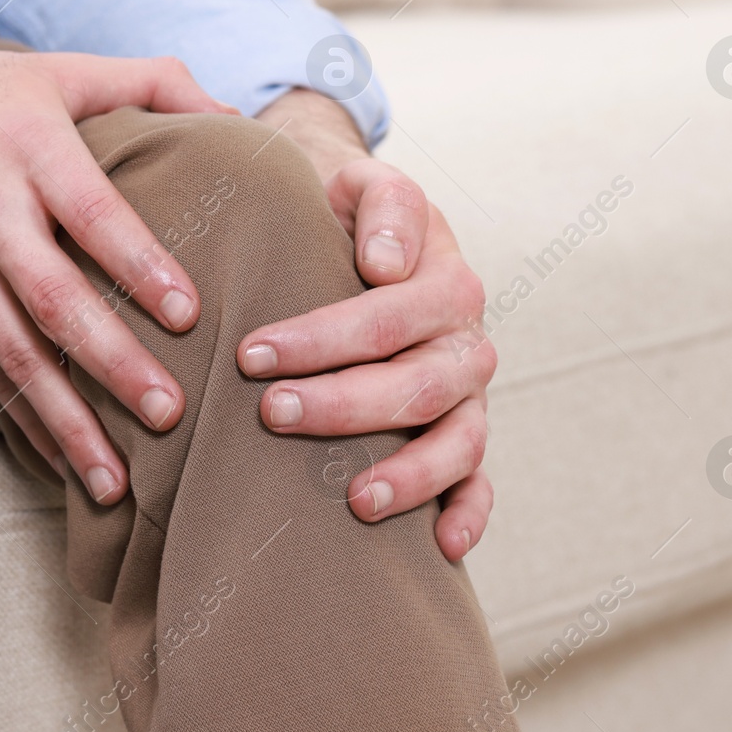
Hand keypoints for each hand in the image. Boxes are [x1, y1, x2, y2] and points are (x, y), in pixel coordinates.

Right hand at [0, 7, 234, 504]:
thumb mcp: (56, 69)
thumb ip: (151, 83)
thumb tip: (235, 119)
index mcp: (29, 146)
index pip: (91, 211)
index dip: (138, 262)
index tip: (188, 312)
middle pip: (53, 297)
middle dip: (110, 362)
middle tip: (167, 412)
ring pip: (13, 351)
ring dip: (65, 419)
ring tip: (115, 479)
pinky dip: (24, 418)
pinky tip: (63, 459)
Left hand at [244, 91, 495, 560]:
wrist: (366, 233)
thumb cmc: (346, 214)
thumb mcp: (362, 184)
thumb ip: (384, 204)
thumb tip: (385, 265)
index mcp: (445, 277)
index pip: (386, 314)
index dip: (320, 338)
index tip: (250, 354)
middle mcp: (465, 339)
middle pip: (417, 383)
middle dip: (342, 406)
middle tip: (270, 413)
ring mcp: (469, 394)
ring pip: (458, 440)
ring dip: (411, 473)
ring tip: (357, 500)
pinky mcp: (465, 433)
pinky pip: (481, 480)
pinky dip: (470, 513)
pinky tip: (441, 547)